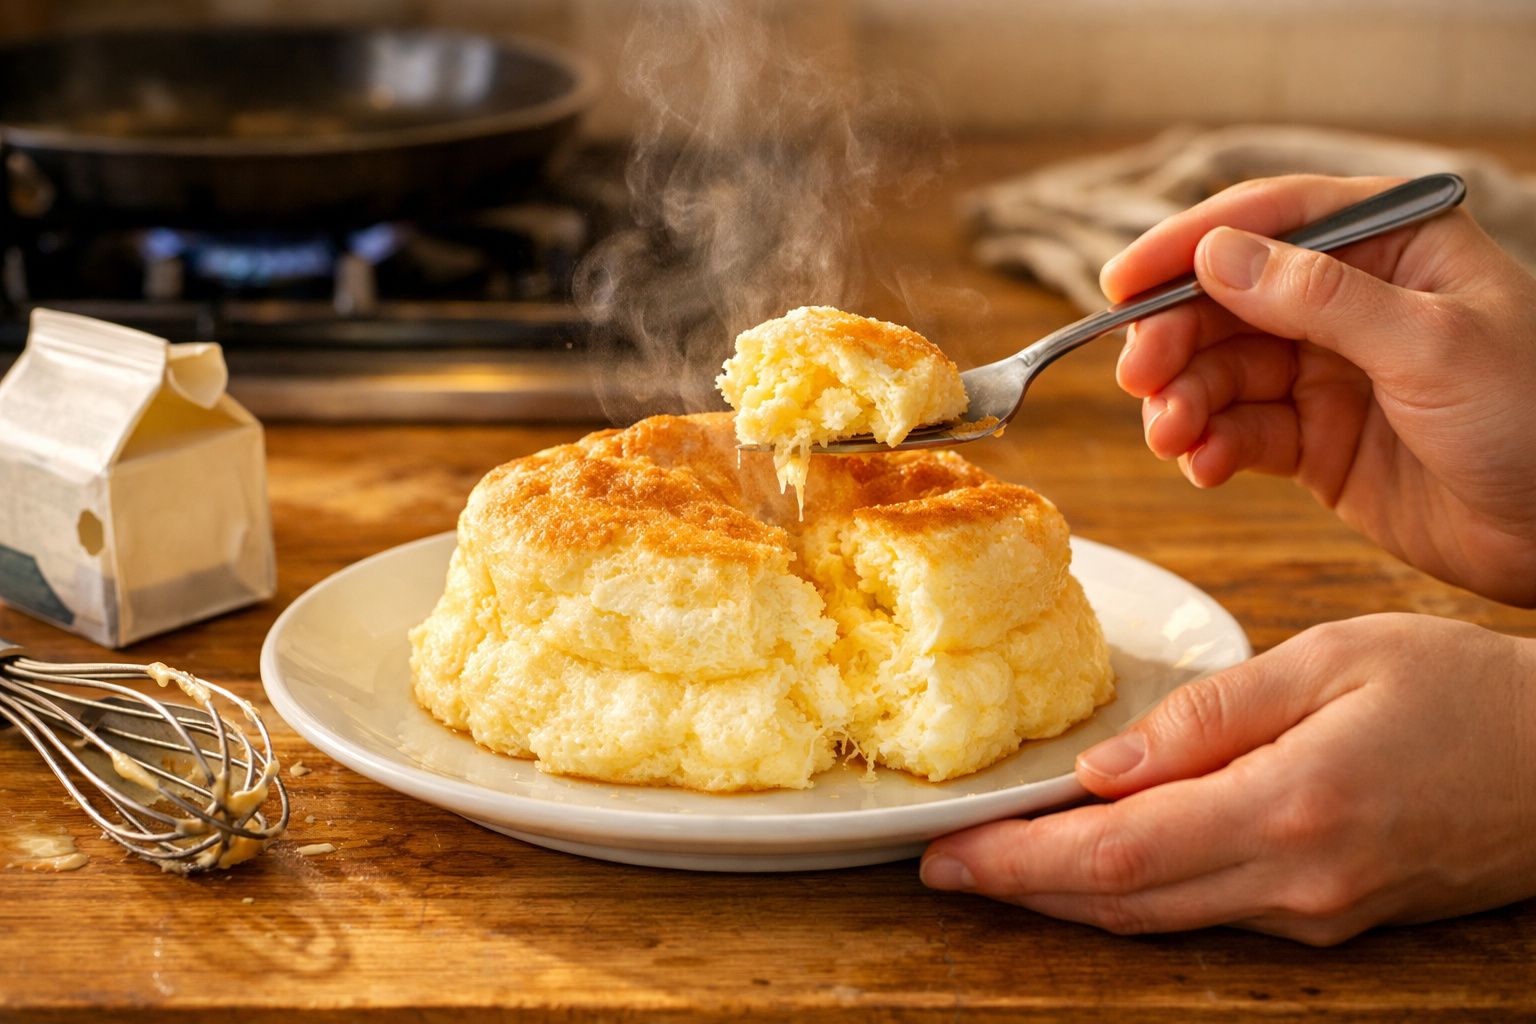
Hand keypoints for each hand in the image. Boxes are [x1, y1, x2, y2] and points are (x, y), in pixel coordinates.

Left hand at [919, 614, 1535, 944]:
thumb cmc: (1459, 690)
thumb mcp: (1332, 661)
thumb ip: (1211, 718)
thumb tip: (1104, 769)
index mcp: (1290, 809)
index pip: (1118, 854)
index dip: (1020, 862)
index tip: (946, 857)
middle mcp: (1296, 883)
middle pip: (1124, 902)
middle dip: (1022, 889)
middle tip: (944, 869)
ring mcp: (1315, 914)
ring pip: (1161, 916)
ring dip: (1070, 898)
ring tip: (998, 865)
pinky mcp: (1330, 919)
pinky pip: (1208, 912)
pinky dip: (1138, 892)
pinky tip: (1097, 862)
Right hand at [1102, 175, 1535, 605]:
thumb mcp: (1431, 346)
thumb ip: (1319, 300)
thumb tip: (1217, 257)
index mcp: (1393, 245)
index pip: (1273, 219)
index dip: (1188, 246)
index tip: (1122, 283)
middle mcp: (1351, 301)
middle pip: (1229, 300)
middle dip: (1176, 339)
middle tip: (1139, 378)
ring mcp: (1329, 372)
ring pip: (1224, 370)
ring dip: (1185, 401)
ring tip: (1170, 436)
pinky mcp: (1316, 441)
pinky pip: (1242, 432)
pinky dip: (1212, 447)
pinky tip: (1203, 465)